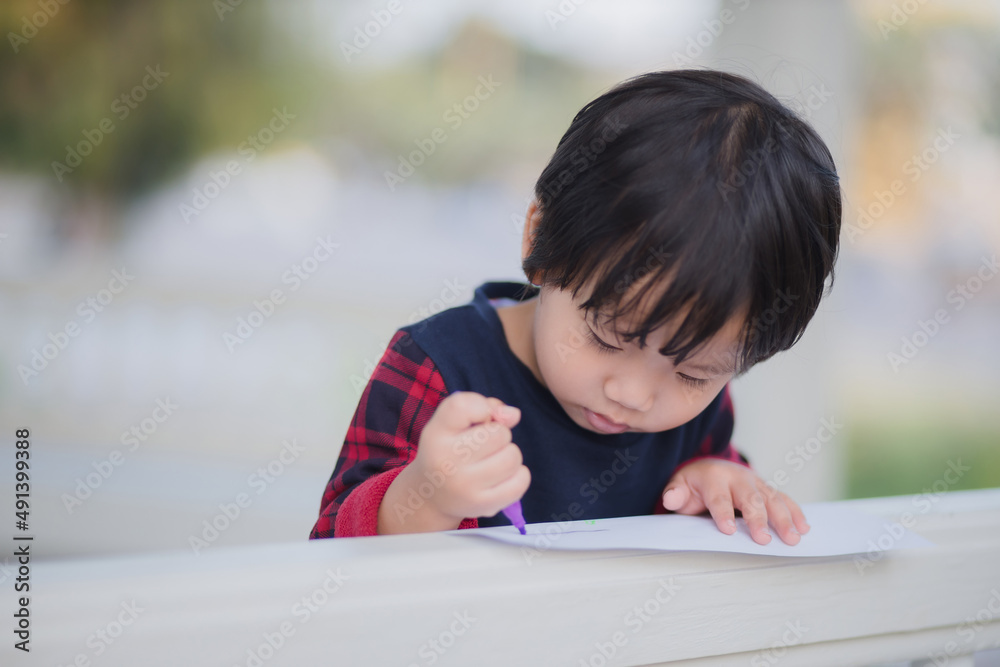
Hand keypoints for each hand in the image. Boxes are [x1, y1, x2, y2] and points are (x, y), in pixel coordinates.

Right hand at [408, 391, 530, 522]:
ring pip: (512, 456)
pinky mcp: (483, 505)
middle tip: (484, 445)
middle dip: (499, 434)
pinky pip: (520, 481)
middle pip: (499, 433)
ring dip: (509, 454)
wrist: (431, 495)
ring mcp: (465, 486)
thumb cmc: (449, 449)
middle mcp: (446, 461)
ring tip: (493, 460)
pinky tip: (502, 475)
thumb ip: (483, 407)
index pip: (462, 406)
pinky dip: (519, 475)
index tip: (478, 418)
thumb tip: (513, 414)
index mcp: (435, 434)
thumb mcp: (453, 422)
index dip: (481, 407)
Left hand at [661, 458, 810, 545]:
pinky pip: (784, 499)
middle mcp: (738, 478)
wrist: (711, 468)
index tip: (729, 531)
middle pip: (750, 499)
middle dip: (758, 519)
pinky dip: (795, 512)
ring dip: (784, 519)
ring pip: (772, 499)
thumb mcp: (679, 485)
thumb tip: (670, 499)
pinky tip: (803, 527)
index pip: (719, 498)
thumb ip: (675, 493)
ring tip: (793, 538)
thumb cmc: (695, 484)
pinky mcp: (767, 489)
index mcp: (714, 478)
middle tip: (764, 540)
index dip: (724, 514)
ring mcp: (756, 482)